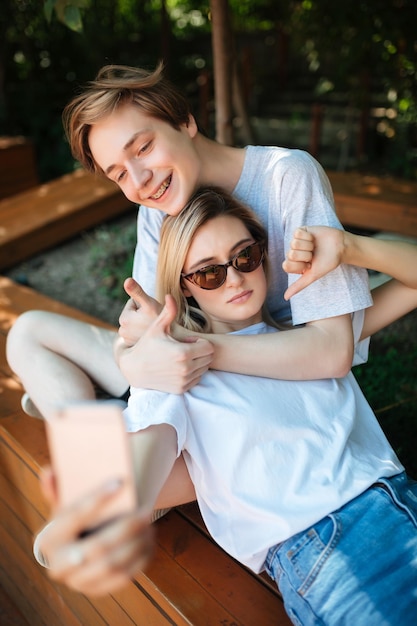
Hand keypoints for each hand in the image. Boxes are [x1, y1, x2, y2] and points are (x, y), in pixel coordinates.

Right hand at [38, 470, 152, 595]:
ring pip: (113, 565)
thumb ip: (56, 490)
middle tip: (146, 510)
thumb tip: (49, 472)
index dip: (97, 498)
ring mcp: (77, 582)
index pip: (75, 516)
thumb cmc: (71, 523)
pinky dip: (140, 557)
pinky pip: (124, 577)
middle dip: (126, 528)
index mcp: (48, 539)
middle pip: (97, 547)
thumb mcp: (62, 507)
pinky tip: (149, 539)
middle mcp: (59, 565)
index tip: (119, 482)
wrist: (70, 555)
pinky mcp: (97, 590)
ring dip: (137, 543)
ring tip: (150, 524)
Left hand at [118, 278, 161, 346]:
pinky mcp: (133, 346)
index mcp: (123, 319)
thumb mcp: (149, 302)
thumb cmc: (161, 318)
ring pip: (135, 323)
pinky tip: (151, 334)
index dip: (144, 305)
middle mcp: (122, 332)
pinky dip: (142, 332)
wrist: (174, 338)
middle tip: (153, 318)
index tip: (151, 311)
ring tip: (152, 326)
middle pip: (132, 314)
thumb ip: (136, 291)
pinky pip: (137, 333)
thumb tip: (127, 280)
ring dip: (142, 323)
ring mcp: (127, 340)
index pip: (131, 304)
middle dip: (142, 314)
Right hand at [118, 294, 213, 393]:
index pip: (209, 347)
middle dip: (201, 352)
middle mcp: (186, 369)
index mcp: (183, 353)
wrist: (134, 368)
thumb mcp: (157, 327)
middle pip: (208, 359)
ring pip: (204, 369)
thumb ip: (169, 311)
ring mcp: (184, 380)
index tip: (188, 340)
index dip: (200, 341)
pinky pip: (197, 379)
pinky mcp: (181, 389)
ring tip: (181, 357)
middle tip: (186, 348)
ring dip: (197, 362)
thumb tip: (170, 295)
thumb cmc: (147, 344)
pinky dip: (192, 373)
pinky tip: (179, 367)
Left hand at [283, 226, 345, 299]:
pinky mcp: (300, 231)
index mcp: (293, 264)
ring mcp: (296, 241)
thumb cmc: (327, 262)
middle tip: (314, 255)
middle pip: (290, 254)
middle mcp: (292, 253)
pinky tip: (313, 238)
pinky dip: (308, 236)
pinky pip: (297, 233)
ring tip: (314, 247)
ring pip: (294, 243)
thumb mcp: (313, 275)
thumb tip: (285, 298)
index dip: (300, 265)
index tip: (310, 265)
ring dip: (308, 245)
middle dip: (306, 255)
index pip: (286, 265)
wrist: (340, 247)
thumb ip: (299, 286)